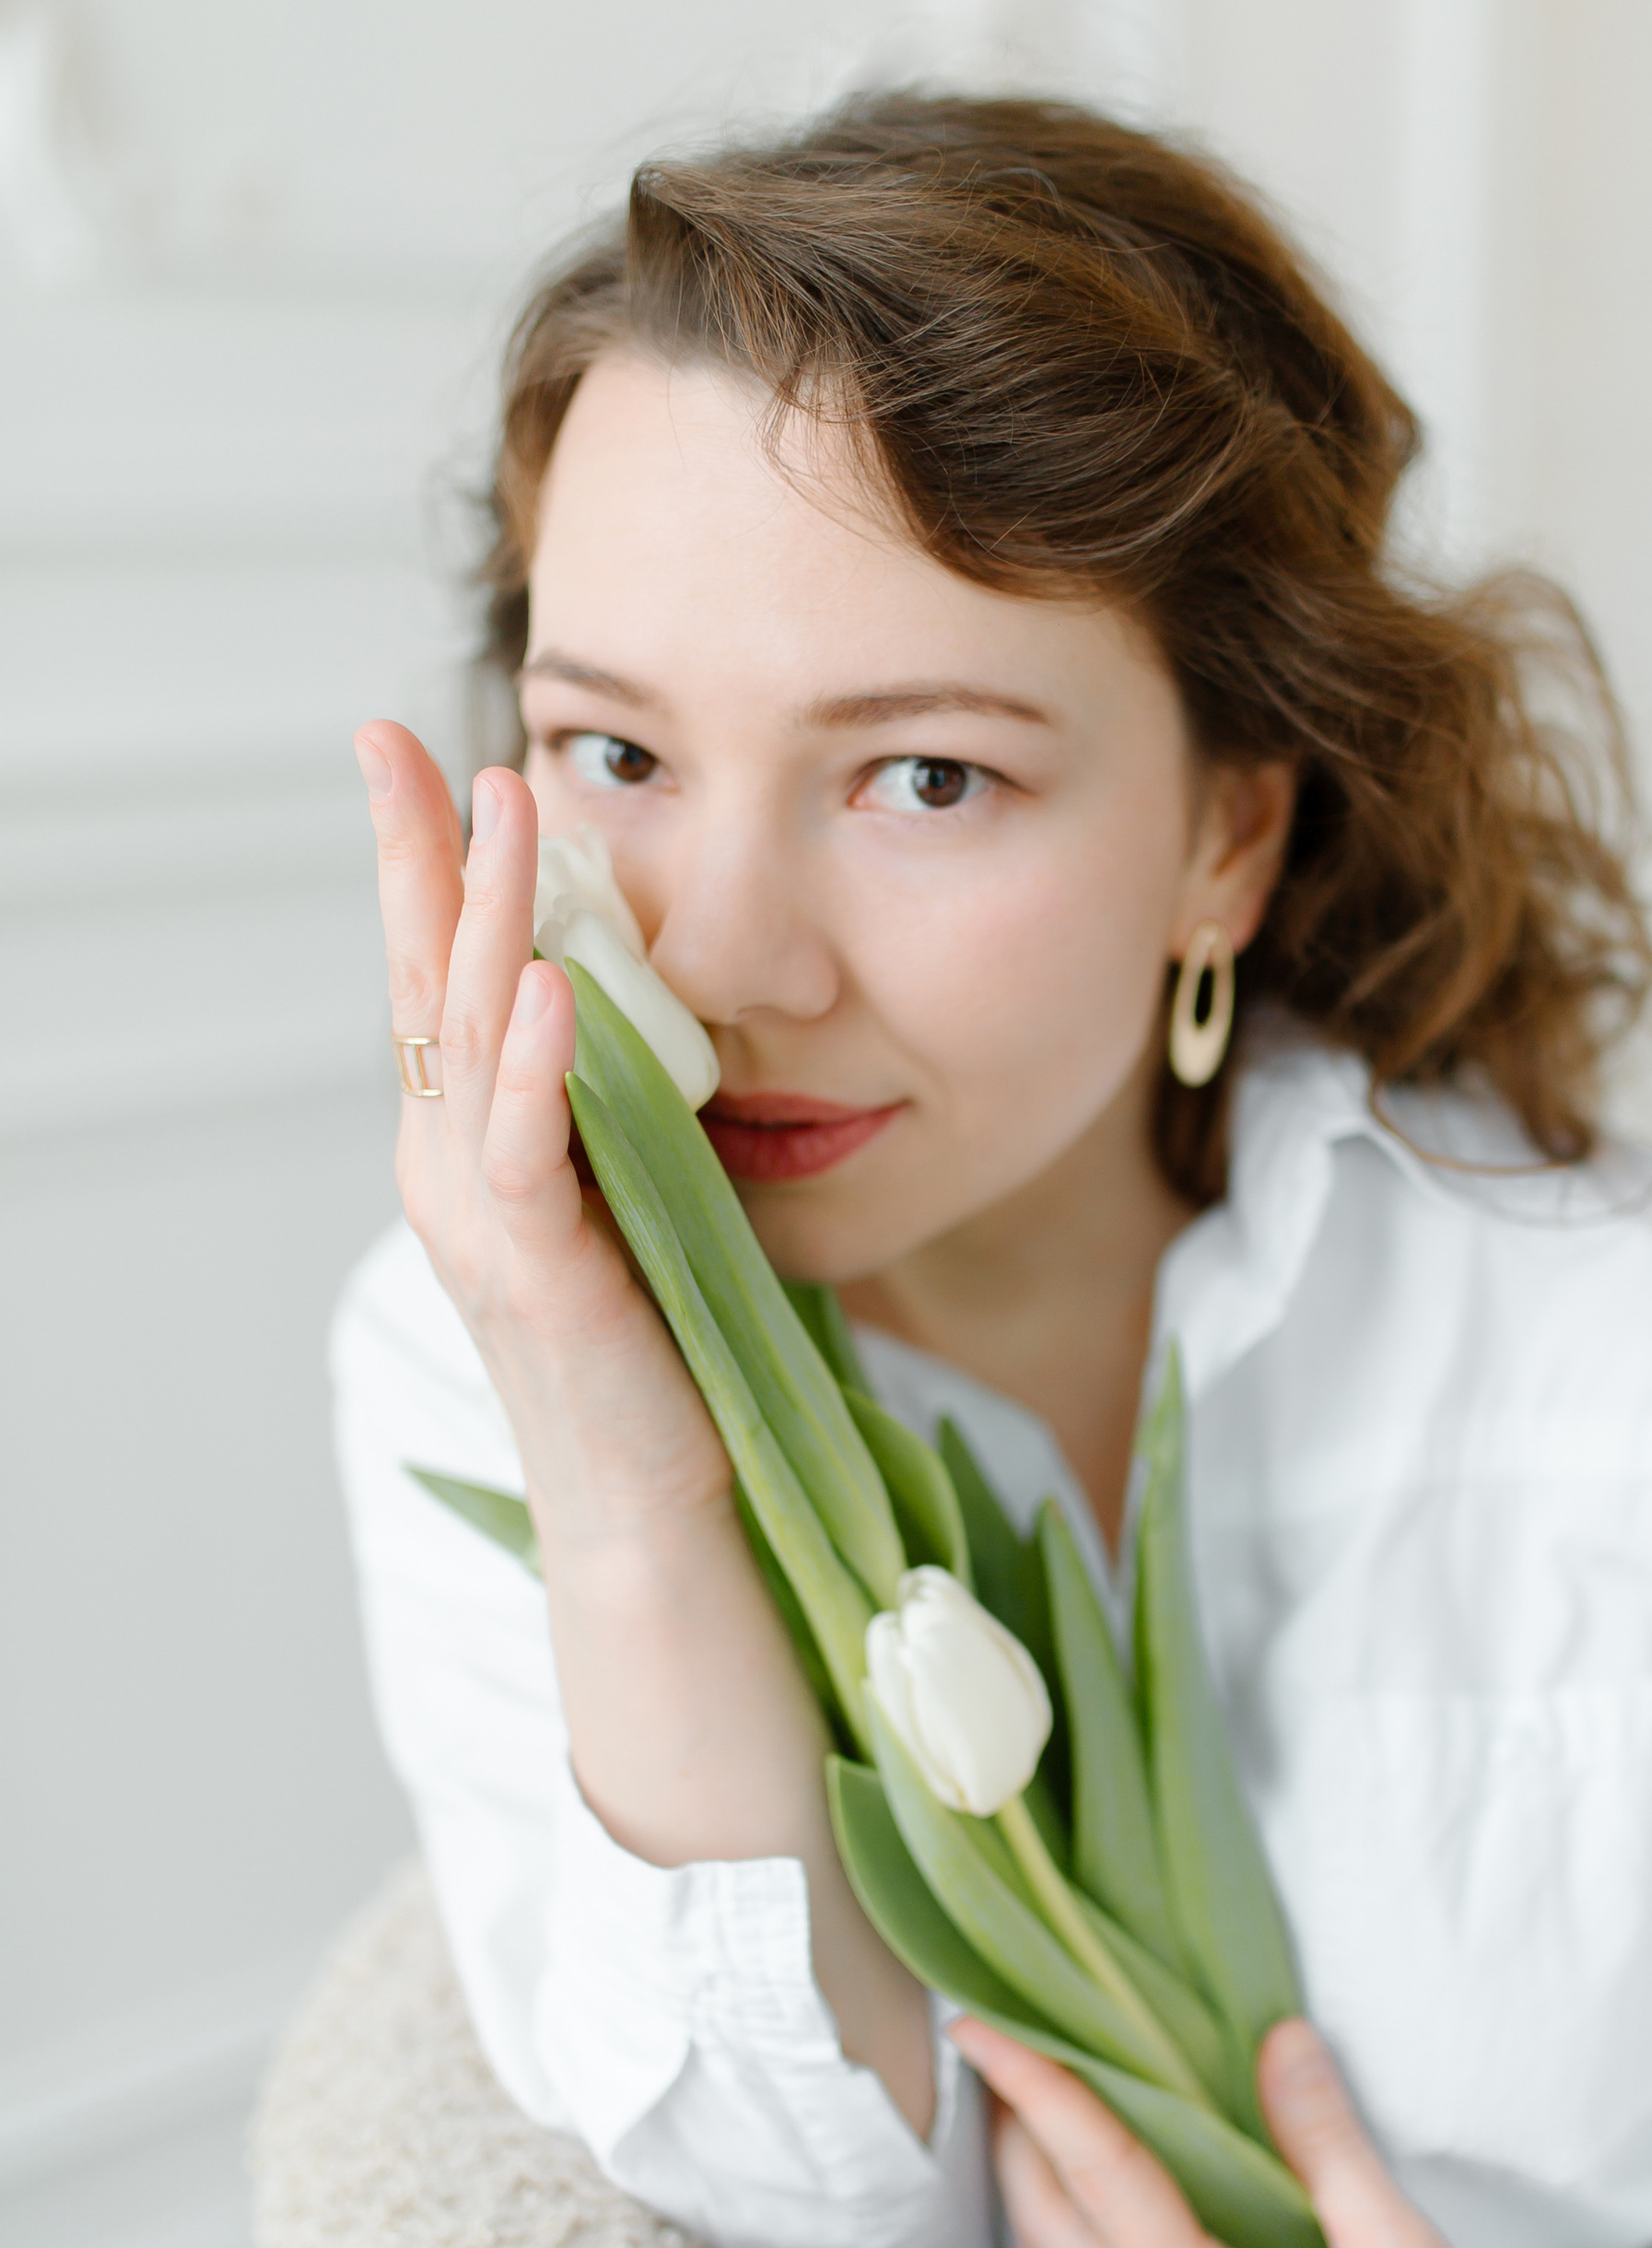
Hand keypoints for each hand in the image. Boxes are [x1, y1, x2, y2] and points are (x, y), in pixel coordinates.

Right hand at [361, 720, 731, 1549]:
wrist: (651, 1505)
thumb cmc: (649, 1355)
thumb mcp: (623, 1196)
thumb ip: (610, 1107)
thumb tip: (634, 1000)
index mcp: (469, 1147)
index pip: (434, 980)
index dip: (420, 868)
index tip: (415, 758)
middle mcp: (451, 1170)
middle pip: (426, 984)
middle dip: (419, 858)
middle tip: (404, 742)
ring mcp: (485, 1220)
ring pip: (473, 1041)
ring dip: (492, 919)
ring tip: (507, 810)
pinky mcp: (541, 1271)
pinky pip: (528, 1150)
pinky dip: (539, 1065)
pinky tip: (557, 985)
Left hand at [953, 2014, 1651, 2247]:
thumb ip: (1326, 2138)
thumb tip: (1276, 2036)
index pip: (1098, 2173)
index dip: (1036, 2088)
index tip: (977, 2023)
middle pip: (1043, 2221)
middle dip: (1008, 2126)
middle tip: (997, 2040)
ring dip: (1024, 2182)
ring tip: (1025, 2101)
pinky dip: (1055, 2236)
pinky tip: (1075, 2194)